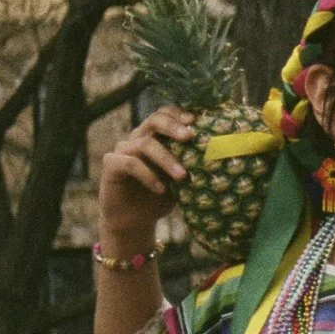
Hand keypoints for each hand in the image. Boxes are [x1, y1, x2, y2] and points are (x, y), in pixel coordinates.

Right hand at [98, 107, 194, 248]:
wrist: (136, 220)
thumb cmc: (163, 195)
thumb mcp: (182, 179)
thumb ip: (193, 164)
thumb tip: (223, 156)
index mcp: (155, 136)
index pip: (164, 114)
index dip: (178, 113)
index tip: (195, 121)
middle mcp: (138, 138)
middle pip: (154, 120)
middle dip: (173, 127)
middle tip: (189, 137)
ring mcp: (123, 150)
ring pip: (144, 143)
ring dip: (166, 159)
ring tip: (182, 176)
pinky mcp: (111, 165)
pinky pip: (129, 163)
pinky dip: (148, 175)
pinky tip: (161, 189)